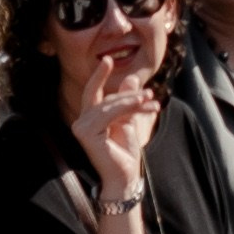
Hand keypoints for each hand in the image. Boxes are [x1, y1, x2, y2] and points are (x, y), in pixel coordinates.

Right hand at [72, 52, 159, 196]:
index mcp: (89, 117)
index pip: (92, 92)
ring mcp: (81, 127)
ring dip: (133, 102)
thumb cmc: (125, 151)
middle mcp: (81, 121)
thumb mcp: (129, 120)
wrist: (125, 175)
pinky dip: (127, 107)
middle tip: (150, 94)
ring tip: (151, 101)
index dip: (99, 75)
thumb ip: (127, 101)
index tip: (108, 58)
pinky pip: (110, 113)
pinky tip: (142, 105)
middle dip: (129, 95)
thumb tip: (131, 78)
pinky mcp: (86, 133)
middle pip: (106, 97)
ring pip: (110, 104)